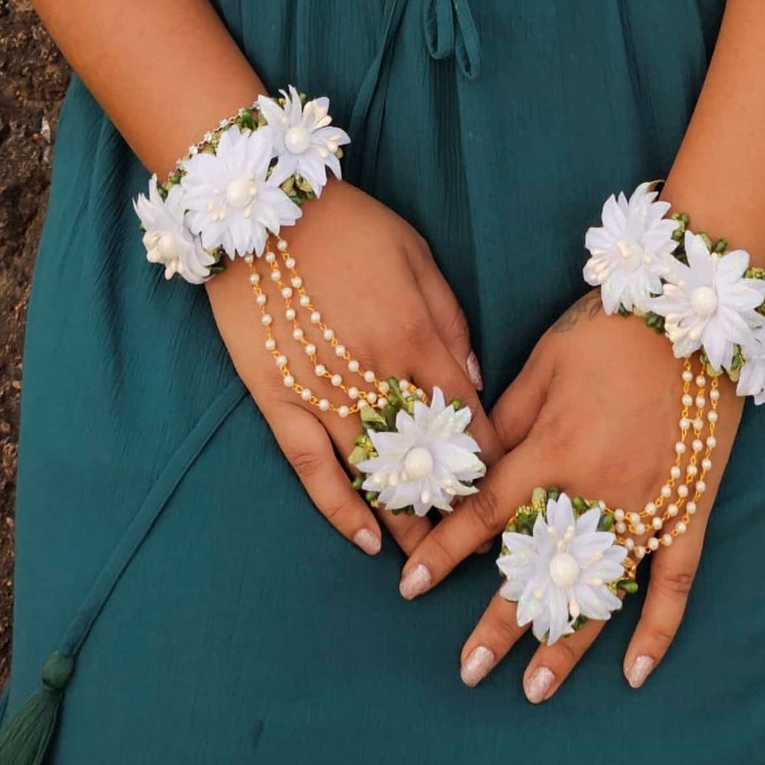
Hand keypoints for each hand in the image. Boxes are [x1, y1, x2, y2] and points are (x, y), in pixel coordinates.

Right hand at [206, 181, 497, 563]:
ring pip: (374, 472)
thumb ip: (449, 318)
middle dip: (450, 503)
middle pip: (424, 455)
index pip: (464, 415)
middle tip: (470, 542)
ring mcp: (324, 390)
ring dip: (404, 519)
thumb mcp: (416, 253)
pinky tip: (364, 540)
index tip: (501, 489)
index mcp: (416, 334)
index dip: (485, 458)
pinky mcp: (277, 397)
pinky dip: (338, 507)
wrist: (263, 207)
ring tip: (428, 557)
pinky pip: (311, 466)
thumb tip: (472, 380)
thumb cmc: (347, 222)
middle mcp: (376, 373)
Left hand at [398, 293, 739, 699]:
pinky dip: (659, 629)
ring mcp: (648, 507)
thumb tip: (468, 464)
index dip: (444, 554)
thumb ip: (505, 417)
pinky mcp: (690, 510)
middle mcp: (596, 492)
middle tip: (469, 671)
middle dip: (500, 625)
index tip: (410, 590)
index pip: (485, 516)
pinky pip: (676, 581)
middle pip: (539, 571)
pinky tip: (637, 672)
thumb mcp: (542, 361)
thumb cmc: (608, 327)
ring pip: (599, 591)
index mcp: (552, 451)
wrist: (692, 310)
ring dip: (565, 644)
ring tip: (533, 689)